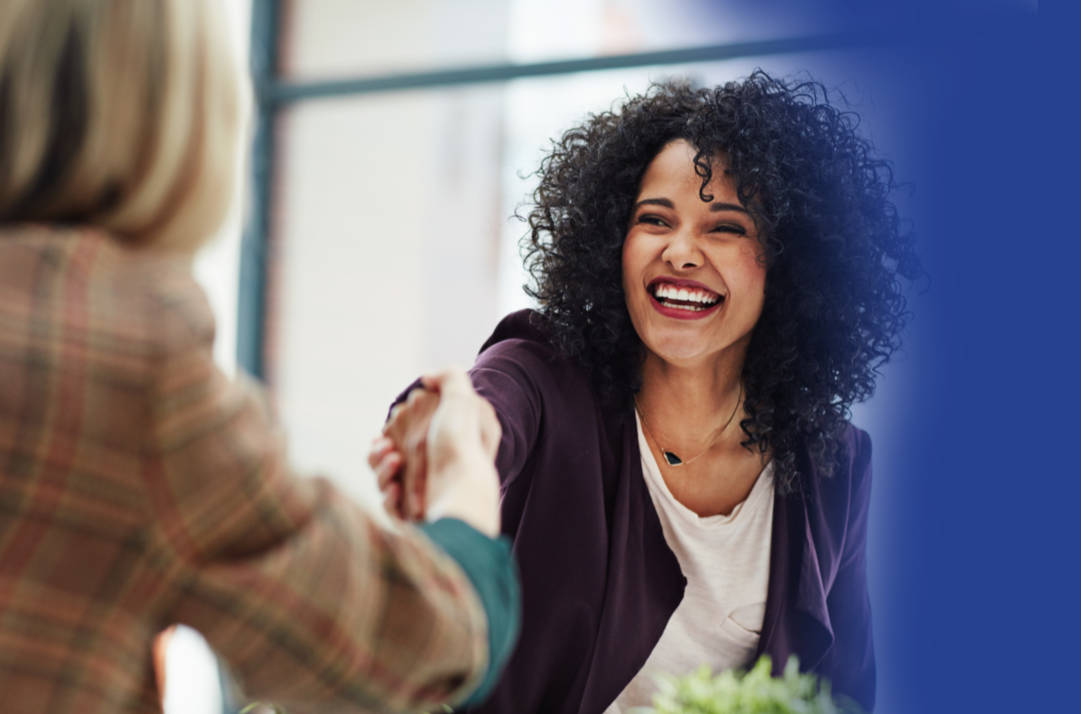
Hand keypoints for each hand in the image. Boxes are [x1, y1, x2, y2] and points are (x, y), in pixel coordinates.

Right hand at [371, 369, 501, 535]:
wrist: (462, 492)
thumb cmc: (461, 445)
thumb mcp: (462, 400)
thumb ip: (449, 378)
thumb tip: (427, 378)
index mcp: (443, 446)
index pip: (407, 436)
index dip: (394, 429)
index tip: (390, 426)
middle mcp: (433, 471)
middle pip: (389, 457)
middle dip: (380, 450)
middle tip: (387, 448)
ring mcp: (422, 496)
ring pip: (384, 480)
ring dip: (381, 469)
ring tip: (394, 461)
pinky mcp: (413, 517)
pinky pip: (389, 506)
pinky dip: (388, 495)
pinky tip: (396, 488)